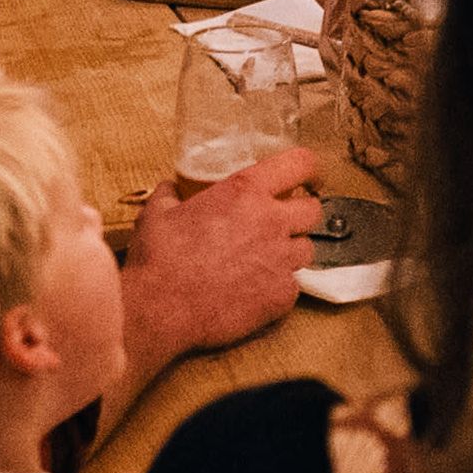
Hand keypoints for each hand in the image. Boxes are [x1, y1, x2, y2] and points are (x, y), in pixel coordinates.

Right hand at [120, 147, 317, 353]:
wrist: (161, 308)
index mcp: (244, 191)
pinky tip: (255, 289)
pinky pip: (293, 286)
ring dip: (290, 251)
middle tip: (284, 221)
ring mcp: (280, 260)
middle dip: (302, 213)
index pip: (299, 164)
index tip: (309, 176)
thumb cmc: (159, 257)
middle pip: (313, 210)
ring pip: (306, 249)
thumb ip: (171, 194)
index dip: (309, 168)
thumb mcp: (158, 212)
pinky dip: (279, 286)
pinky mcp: (281, 296)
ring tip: (265, 259)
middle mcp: (270, 221)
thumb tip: (170, 188)